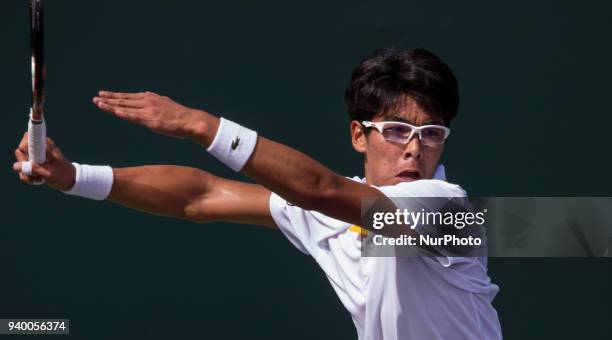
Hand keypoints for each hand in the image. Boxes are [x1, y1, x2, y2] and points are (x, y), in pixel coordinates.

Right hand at [13, 132, 75, 190]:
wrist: (70, 181)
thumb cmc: (63, 175)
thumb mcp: (48, 173)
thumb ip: (33, 168)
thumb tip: (16, 166)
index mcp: (46, 145)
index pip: (28, 138)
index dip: (25, 148)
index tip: (30, 159)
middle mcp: (39, 147)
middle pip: (20, 152)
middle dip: (24, 165)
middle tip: (35, 174)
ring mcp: (35, 155)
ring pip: (20, 162)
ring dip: (26, 173)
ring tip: (39, 179)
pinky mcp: (33, 162)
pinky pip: (23, 168)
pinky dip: (28, 176)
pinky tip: (38, 180)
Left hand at [93, 91, 218, 144]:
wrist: (191, 121)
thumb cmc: (181, 117)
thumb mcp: (166, 106)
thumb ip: (156, 104)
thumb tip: (148, 103)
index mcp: (151, 98)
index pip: (130, 97)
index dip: (116, 96)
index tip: (105, 95)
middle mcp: (148, 102)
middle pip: (124, 100)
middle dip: (110, 99)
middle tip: (96, 98)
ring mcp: (148, 110)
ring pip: (126, 107)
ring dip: (111, 105)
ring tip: (98, 103)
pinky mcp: (150, 119)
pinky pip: (133, 116)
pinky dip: (122, 113)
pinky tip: (113, 112)